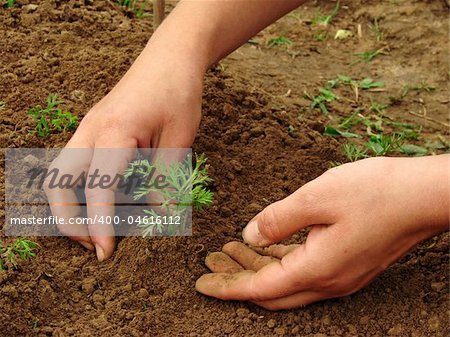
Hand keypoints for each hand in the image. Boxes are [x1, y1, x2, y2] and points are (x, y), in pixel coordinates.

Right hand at [44, 47, 203, 260]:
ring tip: (96, 228)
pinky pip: (74, 165)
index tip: (106, 253)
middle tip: (94, 245)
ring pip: (59, 174)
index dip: (100, 224)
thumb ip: (165, 179)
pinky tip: (104, 201)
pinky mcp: (93, 130)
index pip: (97, 189)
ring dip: (70, 205)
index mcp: (113, 133)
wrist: (170, 58)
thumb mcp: (179, 138)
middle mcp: (91, 131)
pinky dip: (79, 189)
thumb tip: (160, 217)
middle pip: (57, 183)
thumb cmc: (178, 92)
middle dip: (68, 219)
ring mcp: (88, 129)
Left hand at [196, 156, 448, 309]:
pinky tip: (267, 244)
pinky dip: (279, 261)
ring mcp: (342, 275)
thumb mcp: (316, 197)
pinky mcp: (349, 263)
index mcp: (317, 269)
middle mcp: (329, 281)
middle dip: (238, 278)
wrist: (425, 195)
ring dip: (258, 267)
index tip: (201, 284)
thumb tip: (250, 236)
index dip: (228, 286)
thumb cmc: (376, 192)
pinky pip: (304, 270)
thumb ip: (277, 219)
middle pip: (270, 291)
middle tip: (211, 263)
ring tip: (230, 250)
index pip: (259, 288)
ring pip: (287, 281)